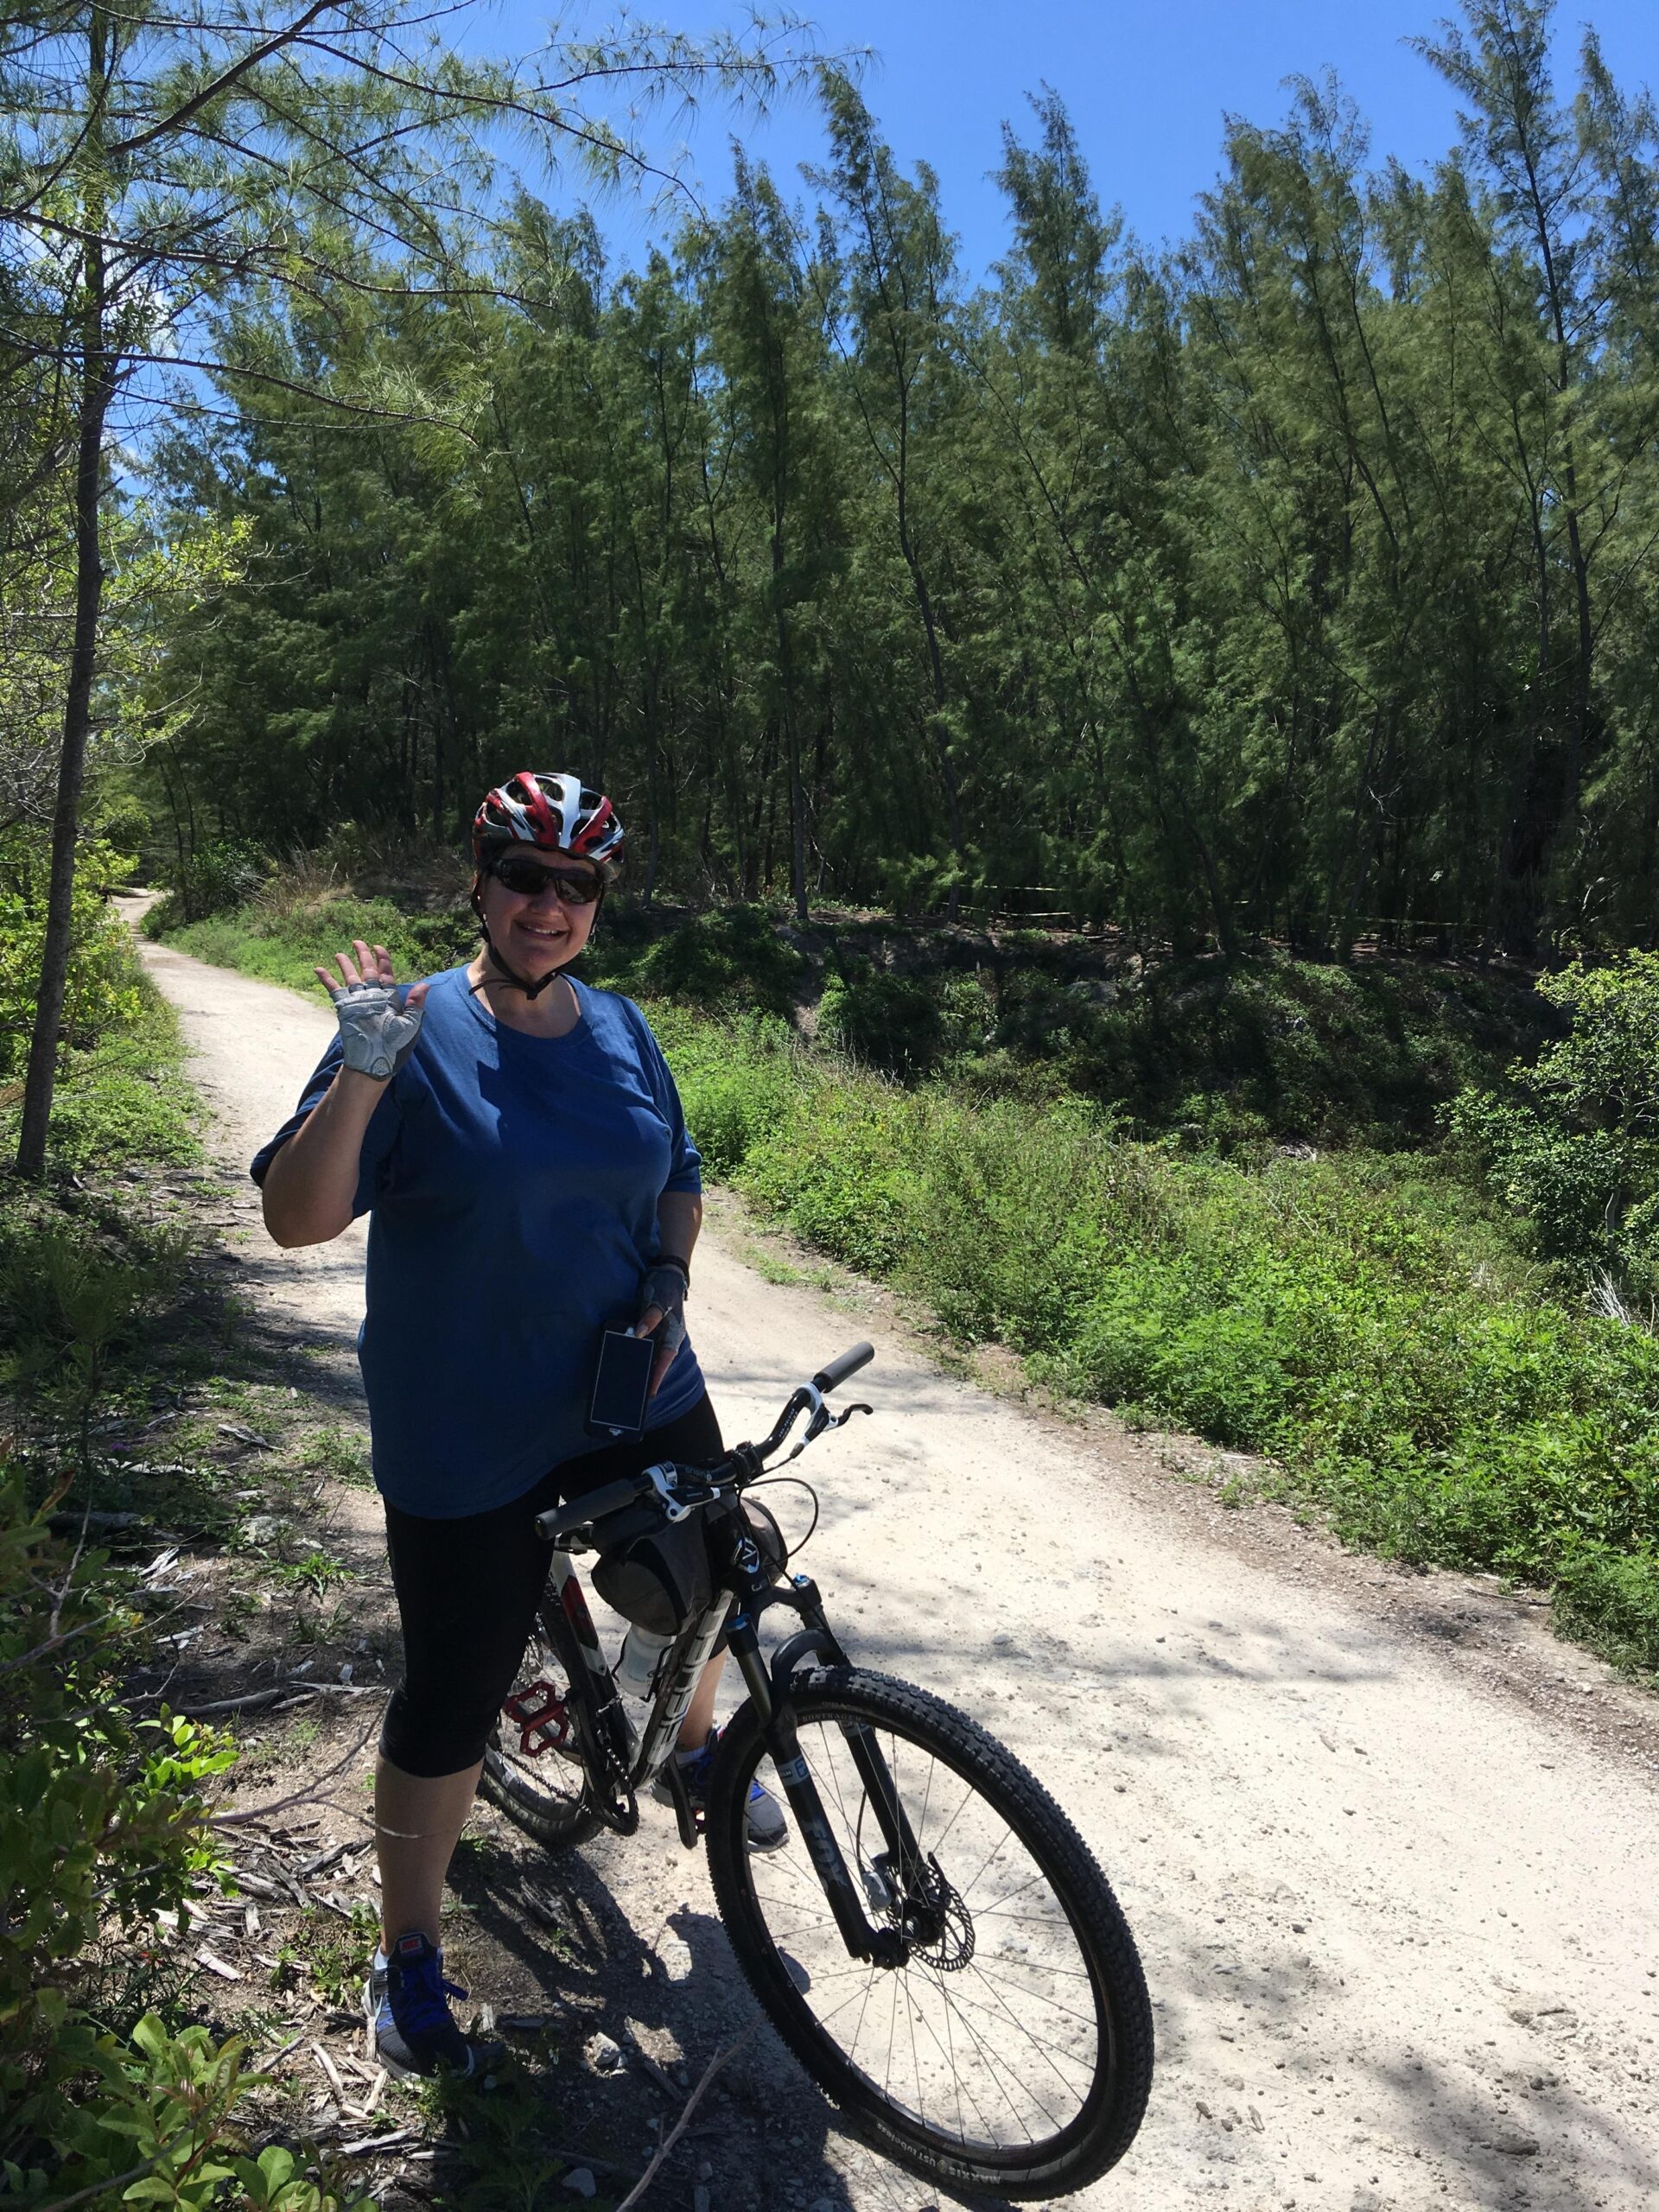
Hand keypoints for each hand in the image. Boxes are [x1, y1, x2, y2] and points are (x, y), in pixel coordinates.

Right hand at [315, 940, 429, 1081]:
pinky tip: (319, 969)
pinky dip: (327, 980)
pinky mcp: (345, 1009)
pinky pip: (335, 991)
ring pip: (351, 979)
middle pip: (367, 972)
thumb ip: (416, 1004)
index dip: (383, 960)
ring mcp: (358, 1002)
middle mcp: (373, 998)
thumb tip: (425, 985)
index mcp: (390, 1000)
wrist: (374, 1064)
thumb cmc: (395, 1048)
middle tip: (358, 942)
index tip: (379, 947)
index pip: (386, 975)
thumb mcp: (410, 1026)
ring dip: (346, 965)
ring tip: (339, 953)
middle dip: (363, 956)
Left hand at [635, 1259, 688, 1397]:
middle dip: (650, 1377)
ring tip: (632, 1383)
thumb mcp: (659, 1301)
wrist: (667, 1273)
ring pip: (652, 1355)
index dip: (658, 1376)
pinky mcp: (653, 1327)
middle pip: (659, 1361)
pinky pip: (647, 1345)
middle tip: (639, 1394)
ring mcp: (661, 1333)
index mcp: (674, 1333)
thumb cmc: (666, 1288)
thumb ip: (650, 1318)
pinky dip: (639, 1353)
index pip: (665, 1359)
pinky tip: (628, 1360)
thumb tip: (639, 1334)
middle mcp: (668, 1336)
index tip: (651, 1392)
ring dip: (645, 1367)